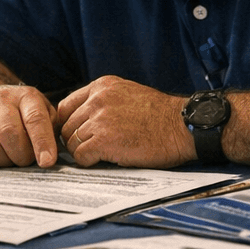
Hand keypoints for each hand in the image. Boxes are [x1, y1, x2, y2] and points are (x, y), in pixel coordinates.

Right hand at [0, 84, 60, 167]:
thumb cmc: (24, 116)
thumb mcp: (44, 115)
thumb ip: (52, 131)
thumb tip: (51, 155)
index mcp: (25, 96)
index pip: (35, 119)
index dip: (42, 142)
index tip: (47, 162)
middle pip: (9, 133)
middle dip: (21, 155)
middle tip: (25, 161)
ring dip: (3, 161)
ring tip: (9, 158)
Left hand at [58, 77, 194, 167]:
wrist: (183, 126)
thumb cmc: (161, 116)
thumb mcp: (128, 94)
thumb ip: (104, 101)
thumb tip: (84, 118)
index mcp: (102, 86)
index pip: (66, 106)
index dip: (67, 123)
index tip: (75, 134)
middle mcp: (97, 99)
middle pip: (66, 125)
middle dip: (74, 140)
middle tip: (87, 149)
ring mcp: (100, 119)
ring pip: (71, 142)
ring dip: (83, 151)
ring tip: (100, 155)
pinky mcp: (104, 140)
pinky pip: (81, 156)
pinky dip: (88, 162)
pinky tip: (102, 161)